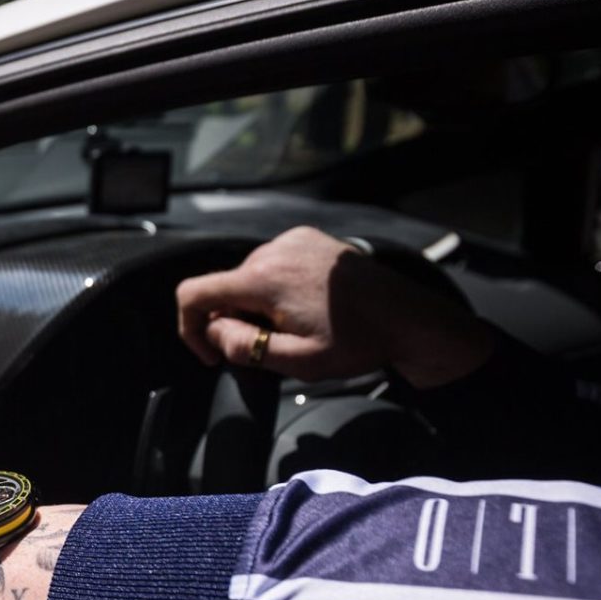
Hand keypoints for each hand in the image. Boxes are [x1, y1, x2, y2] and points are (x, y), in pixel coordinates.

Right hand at [175, 226, 495, 387]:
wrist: (411, 318)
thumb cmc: (360, 341)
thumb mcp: (300, 361)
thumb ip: (246, 348)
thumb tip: (213, 333)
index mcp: (265, 279)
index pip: (193, 294)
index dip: (189, 328)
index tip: (213, 353)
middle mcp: (272, 250)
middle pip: (223, 288)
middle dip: (232, 321)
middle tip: (269, 347)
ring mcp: (292, 240)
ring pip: (246, 277)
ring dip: (255, 306)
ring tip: (294, 327)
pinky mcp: (308, 238)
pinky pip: (271, 264)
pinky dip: (274, 288)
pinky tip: (304, 306)